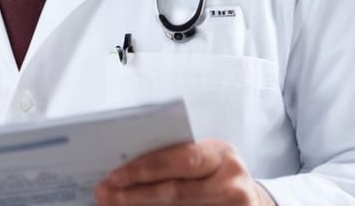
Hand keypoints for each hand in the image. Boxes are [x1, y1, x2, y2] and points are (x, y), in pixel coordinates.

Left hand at [93, 139, 276, 204]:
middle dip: (135, 195)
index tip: (112, 176)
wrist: (250, 202)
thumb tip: (123, 172)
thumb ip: (175, 162)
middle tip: (104, 195)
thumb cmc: (216, 178)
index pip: (180, 159)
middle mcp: (233, 182)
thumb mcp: (204, 162)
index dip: (144, 169)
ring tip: (114, 205)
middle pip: (176, 192)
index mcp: (222, 155)